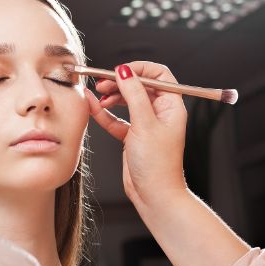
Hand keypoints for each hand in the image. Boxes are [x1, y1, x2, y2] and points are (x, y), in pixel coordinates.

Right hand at [88, 61, 188, 207]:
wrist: (154, 195)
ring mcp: (146, 124)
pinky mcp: (133, 136)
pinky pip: (117, 119)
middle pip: (139, 86)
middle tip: (102, 83)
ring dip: (111, 97)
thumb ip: (134, 95)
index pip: (158, 75)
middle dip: (120, 82)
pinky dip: (105, 113)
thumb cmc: (157, 164)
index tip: (119, 71)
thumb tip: (125, 71)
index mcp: (171, 106)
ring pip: (127, 101)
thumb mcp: (145, 124)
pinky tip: (93, 108)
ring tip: (97, 96)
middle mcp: (160, 113)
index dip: (138, 69)